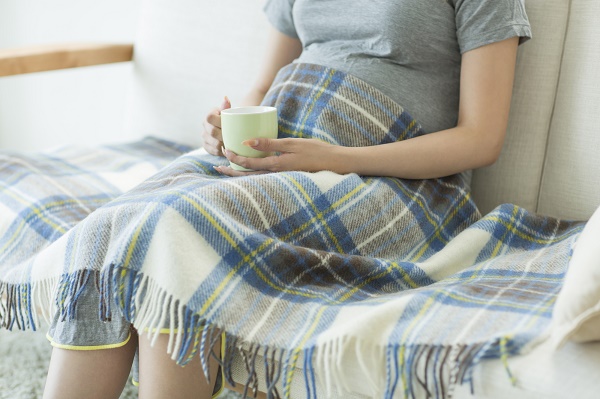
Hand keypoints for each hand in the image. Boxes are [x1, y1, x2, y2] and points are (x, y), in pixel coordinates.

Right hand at [202, 96, 230, 155]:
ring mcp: (204, 136)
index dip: (219, 122)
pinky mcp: (206, 146)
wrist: (231, 127)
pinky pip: (213, 151)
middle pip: (212, 132)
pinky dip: (221, 152)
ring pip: (214, 143)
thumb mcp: (229, 112)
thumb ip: (227, 107)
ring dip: (224, 145)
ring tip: (232, 144)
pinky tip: (228, 150)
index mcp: (209, 115)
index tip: (229, 125)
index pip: (210, 118)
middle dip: (224, 135)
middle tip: (234, 137)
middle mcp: (205, 125)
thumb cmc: (231, 119)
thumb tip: (226, 98)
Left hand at [214, 138, 343, 175]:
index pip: (249, 164)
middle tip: (217, 168)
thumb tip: (246, 142)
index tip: (226, 149)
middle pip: (248, 176)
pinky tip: (249, 169)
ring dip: (240, 174)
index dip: (235, 158)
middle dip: (232, 172)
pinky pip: (265, 177)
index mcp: (276, 166)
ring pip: (255, 178)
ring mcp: (282, 177)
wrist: (335, 163)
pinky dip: (253, 174)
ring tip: (227, 170)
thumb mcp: (292, 144)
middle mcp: (277, 175)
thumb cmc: (316, 151)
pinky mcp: (286, 176)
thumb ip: (269, 143)